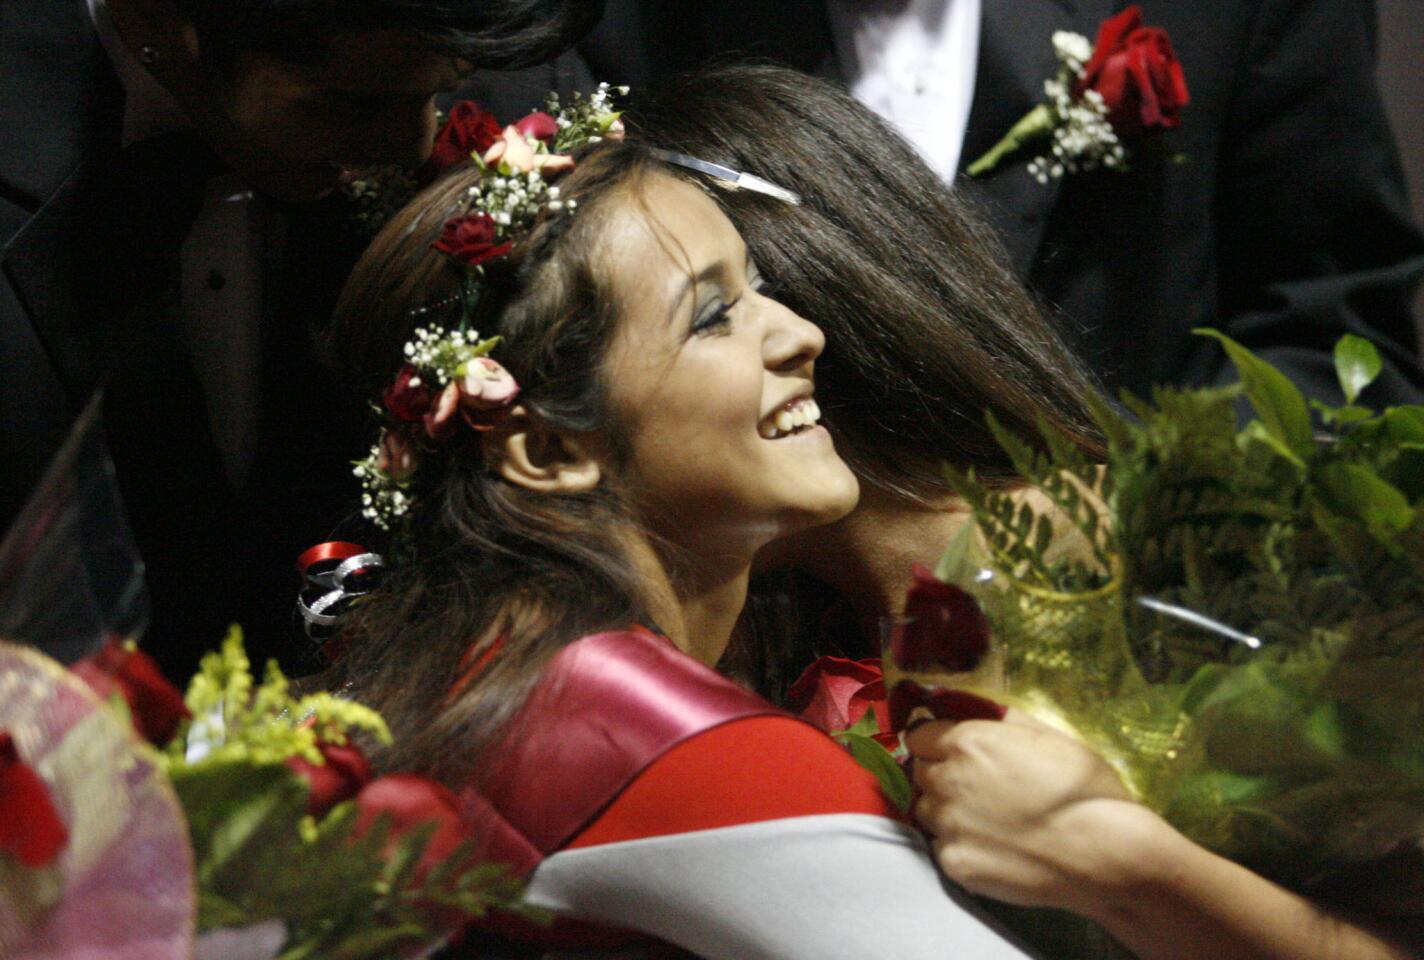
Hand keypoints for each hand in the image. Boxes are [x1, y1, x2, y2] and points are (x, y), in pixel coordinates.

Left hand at [906, 708, 1156, 914]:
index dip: (934, 742)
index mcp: (968, 742)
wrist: (1102, 855)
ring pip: (925, 810)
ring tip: (983, 819)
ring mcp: (948, 825)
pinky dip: (958, 845)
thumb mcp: (1047, 736)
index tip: (950, 751)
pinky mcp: (954, 863)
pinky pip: (941, 847)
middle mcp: (947, 780)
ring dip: (944, 810)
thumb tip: (971, 708)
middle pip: (919, 772)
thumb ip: (1001, 720)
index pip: (919, 735)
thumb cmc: (1083, 790)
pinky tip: (991, 847)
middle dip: (939, 774)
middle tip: (974, 787)